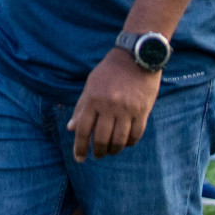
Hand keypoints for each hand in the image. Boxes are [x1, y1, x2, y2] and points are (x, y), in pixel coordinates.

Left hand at [67, 48, 161, 162]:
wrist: (136, 56)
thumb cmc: (110, 71)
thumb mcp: (91, 85)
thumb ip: (81, 107)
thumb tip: (71, 128)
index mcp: (93, 99)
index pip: (83, 129)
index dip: (80, 147)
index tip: (79, 158)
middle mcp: (109, 106)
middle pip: (101, 138)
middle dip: (98, 151)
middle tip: (97, 155)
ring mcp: (127, 109)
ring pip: (119, 140)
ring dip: (114, 150)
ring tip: (111, 150)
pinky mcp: (143, 111)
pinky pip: (136, 134)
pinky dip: (129, 142)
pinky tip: (125, 143)